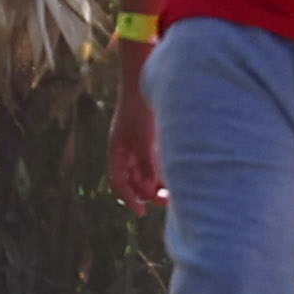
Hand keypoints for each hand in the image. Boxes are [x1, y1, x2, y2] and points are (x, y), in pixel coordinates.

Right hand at [107, 55, 165, 213]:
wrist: (145, 80)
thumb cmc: (141, 108)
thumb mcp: (145, 138)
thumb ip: (147, 162)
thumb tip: (152, 187)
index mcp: (117, 151)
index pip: (118, 182)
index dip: (129, 199)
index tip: (141, 213)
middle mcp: (125, 149)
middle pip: (133, 180)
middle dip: (147, 193)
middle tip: (166, 200)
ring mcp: (137, 143)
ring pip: (145, 172)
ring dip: (156, 183)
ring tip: (174, 190)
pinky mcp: (150, 136)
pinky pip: (154, 160)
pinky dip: (162, 169)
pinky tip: (176, 172)